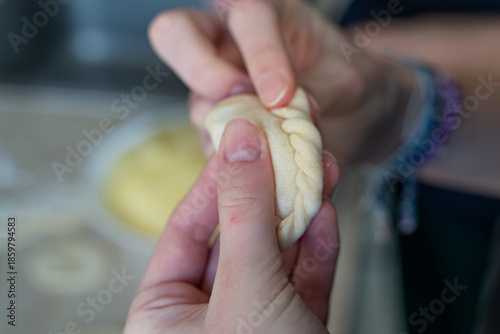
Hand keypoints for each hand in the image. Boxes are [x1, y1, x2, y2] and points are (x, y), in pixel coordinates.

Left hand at [124, 119, 339, 332]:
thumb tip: (240, 142)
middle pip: (236, 237)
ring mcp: (252, 321)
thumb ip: (244, 213)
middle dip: (269, 195)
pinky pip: (302, 280)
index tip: (241, 141)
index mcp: (165, 312)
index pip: (186, 228)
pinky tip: (326, 215)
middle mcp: (205, 315)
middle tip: (286, 150)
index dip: (216, 180)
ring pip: (274, 256)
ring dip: (300, 216)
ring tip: (318, 171)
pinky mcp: (292, 327)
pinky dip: (317, 249)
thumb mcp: (245, 286)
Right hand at [148, 0, 413, 165]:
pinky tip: (264, 172)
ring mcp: (220, 89)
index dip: (260, 54)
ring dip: (230, 129)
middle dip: (200, 69)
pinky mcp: (222, 128)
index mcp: (268, 19)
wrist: (356, 120)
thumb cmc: (352, 86)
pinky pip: (211, 144)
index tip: (281, 97)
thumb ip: (313, 93)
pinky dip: (233, 162)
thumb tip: (273, 117)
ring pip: (197, 102)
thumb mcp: (349, 81)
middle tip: (235, 102)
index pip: (247, 16)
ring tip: (274, 152)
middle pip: (176, 34)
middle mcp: (232, 48)